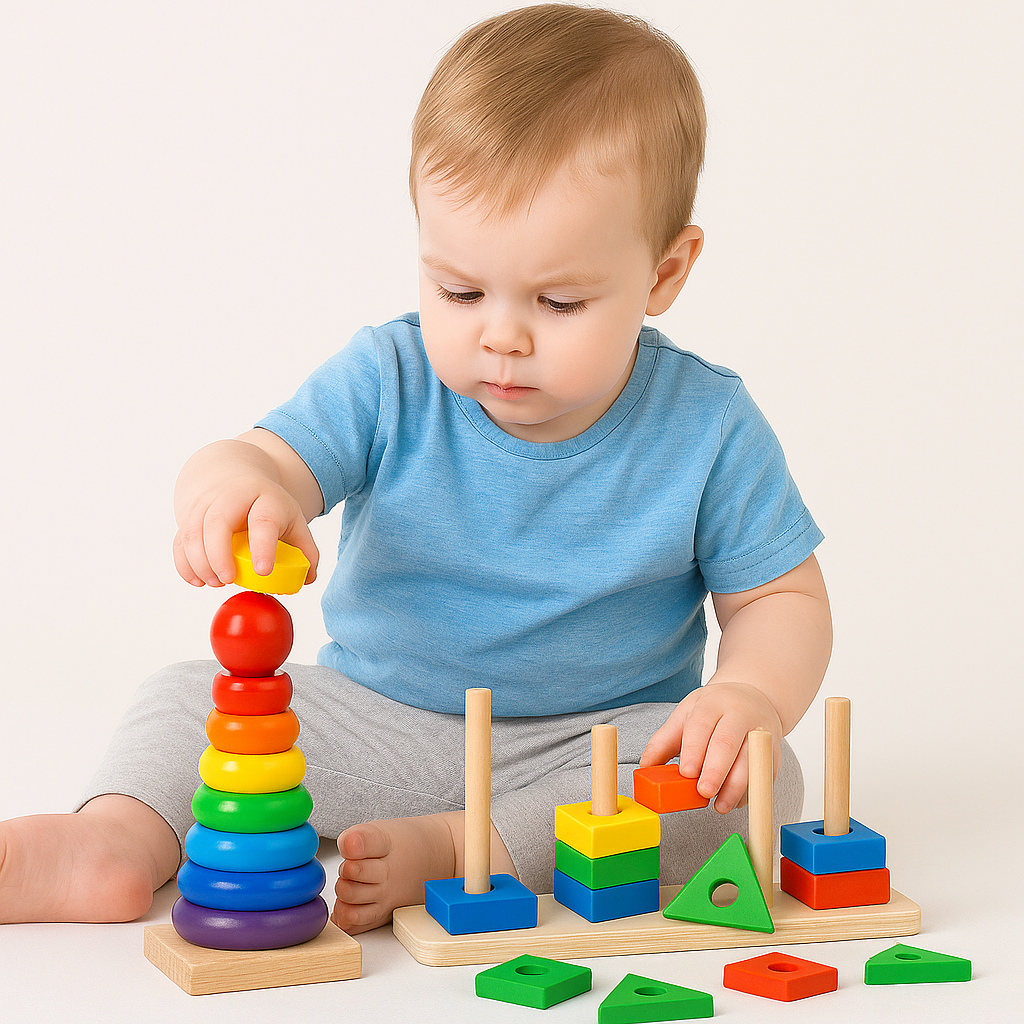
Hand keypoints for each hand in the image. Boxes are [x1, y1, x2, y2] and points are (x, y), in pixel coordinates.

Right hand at [172, 439, 318, 588]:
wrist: (236, 476)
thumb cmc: (268, 506)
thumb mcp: (293, 519)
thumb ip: (306, 549)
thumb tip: (307, 577)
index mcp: (266, 498)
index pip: (263, 520)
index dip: (263, 546)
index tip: (263, 571)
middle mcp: (233, 496)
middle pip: (217, 521)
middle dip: (219, 554)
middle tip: (228, 580)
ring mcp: (207, 503)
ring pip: (193, 531)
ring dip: (199, 562)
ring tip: (215, 582)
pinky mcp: (188, 515)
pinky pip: (180, 540)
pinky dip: (184, 564)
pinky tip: (197, 580)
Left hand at [639, 681, 782, 813]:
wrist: (752, 698)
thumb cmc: (712, 711)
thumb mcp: (685, 716)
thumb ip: (664, 741)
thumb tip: (645, 768)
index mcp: (711, 704)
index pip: (702, 725)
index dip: (695, 750)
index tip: (686, 773)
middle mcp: (738, 715)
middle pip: (728, 742)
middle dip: (716, 770)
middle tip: (704, 792)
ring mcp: (760, 732)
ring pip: (751, 761)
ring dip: (737, 787)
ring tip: (720, 806)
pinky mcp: (774, 752)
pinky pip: (765, 774)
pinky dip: (751, 792)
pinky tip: (736, 801)